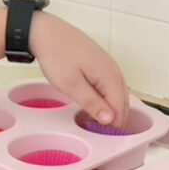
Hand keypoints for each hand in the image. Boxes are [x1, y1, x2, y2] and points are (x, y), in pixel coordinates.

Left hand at [30, 12, 129, 128]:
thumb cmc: (56, 54)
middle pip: (123, 101)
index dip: (114, 125)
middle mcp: (113, 69)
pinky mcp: (99, 63)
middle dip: (115, 119)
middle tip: (101, 133)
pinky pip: (110, 85)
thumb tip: (110, 119)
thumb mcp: (71, 84)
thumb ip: (92, 103)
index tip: (104, 137)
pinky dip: (107, 97)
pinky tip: (95, 104)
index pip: (120, 108)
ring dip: (111, 109)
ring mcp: (108, 65)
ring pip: (118, 93)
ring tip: (97, 122)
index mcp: (109, 76)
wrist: (45, 32)